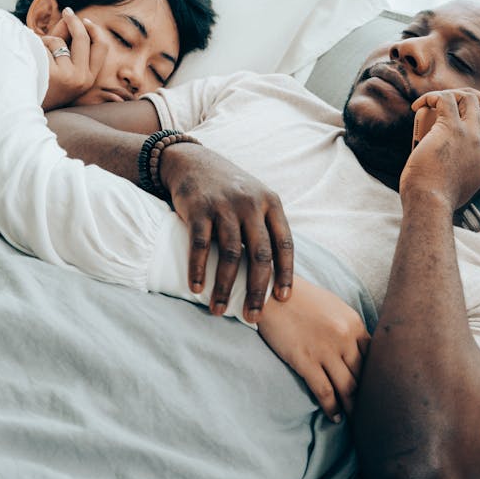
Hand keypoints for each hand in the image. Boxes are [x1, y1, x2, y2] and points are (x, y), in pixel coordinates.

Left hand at [41, 8, 107, 110]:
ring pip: (61, 41)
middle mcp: (84, 79)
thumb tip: (69, 17)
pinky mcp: (56, 74)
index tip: (84, 20)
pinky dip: (38, 46)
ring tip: (37, 51)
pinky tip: (31, 58)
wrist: (22, 106)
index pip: (102, 48)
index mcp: (88, 79)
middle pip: (85, 39)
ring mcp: (70, 77)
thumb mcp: (60, 64)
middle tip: (67, 11)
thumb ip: (65, 41)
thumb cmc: (40, 82)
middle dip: (76, 22)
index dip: (94, 30)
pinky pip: (48, 46)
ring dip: (47, 39)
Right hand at [159, 144, 293, 321]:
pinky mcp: (198, 209)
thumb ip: (267, 228)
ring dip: (224, 286)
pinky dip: (198, 269)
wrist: (193, 162)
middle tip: (252, 316)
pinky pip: (200, 245)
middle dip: (256, 290)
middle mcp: (250, 204)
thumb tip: (278, 273)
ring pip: (231, 254)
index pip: (284, 244)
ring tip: (218, 309)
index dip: (285, 274)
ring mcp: (224, 205)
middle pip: (260, 255)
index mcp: (270, 203)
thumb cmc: (230, 189)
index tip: (282, 299)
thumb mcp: (256, 199)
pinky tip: (196, 288)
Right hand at [257, 275, 370, 421]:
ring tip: (357, 420)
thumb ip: (349, 329)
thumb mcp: (334, 308)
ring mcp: (325, 350)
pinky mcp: (305, 360)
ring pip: (348, 387)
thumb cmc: (303, 299)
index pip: (374, 357)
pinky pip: (325, 392)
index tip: (377, 391)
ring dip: (353, 407)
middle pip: (363, 375)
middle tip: (373, 412)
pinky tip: (336, 417)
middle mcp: (344, 337)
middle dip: (368, 396)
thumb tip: (360, 352)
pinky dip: (332, 408)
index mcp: (353, 323)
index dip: (376, 377)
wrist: (272, 295)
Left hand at [400, 89, 479, 211]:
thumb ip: (465, 168)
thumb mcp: (464, 185)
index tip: (472, 110)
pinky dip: (430, 97)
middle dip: (473, 96)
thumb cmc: (439, 198)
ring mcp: (470, 134)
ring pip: (468, 97)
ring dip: (450, 95)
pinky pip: (444, 99)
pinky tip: (418, 105)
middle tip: (454, 98)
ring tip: (433, 102)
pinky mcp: (451, 127)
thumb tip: (450, 159)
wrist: (431, 203)